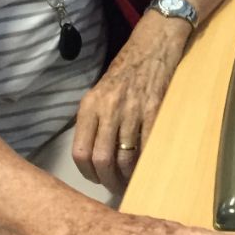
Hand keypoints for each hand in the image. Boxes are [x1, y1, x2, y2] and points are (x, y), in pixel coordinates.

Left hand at [73, 13, 188, 192]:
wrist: (151, 48)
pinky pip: (147, 147)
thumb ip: (93, 120)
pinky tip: (144, 168)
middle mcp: (108, 109)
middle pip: (102, 160)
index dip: (87, 173)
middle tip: (113, 187)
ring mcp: (132, 111)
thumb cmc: (124, 71)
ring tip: (129, 182)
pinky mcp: (154, 111)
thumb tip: (92, 154)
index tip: (95, 179)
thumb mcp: (98, 92)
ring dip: (126, 177)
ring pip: (125, 158)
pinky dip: (145, 163)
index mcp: (90, 106)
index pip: (80, 152)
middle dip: (107, 180)